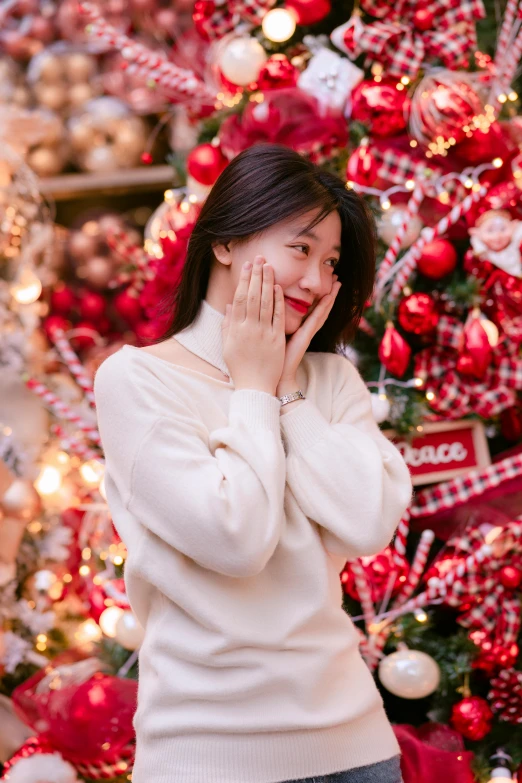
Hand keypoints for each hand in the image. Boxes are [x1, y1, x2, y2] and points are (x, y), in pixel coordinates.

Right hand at [222, 256, 285, 394]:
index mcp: (236, 329)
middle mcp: (248, 328)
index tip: (247, 267)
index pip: (239, 299)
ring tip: (269, 266)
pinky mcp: (276, 340)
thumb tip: (229, 306)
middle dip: (256, 276)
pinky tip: (278, 287)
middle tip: (259, 258)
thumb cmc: (240, 368)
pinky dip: (277, 301)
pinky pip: (277, 316)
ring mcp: (263, 333)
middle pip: (252, 296)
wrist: (254, 387)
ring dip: (267, 283)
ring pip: (265, 302)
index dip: (243, 281)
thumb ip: (228, 325)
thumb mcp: (228, 346)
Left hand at [277, 276, 341, 390]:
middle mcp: (305, 329)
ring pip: (321, 311)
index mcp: (297, 328)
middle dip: (328, 292)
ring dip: (330, 297)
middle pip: (319, 307)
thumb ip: (269, 321)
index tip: (321, 281)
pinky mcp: (305, 337)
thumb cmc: (270, 359)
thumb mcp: (270, 335)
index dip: (316, 294)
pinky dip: (321, 309)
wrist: (275, 377)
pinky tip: (327, 298)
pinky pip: (314, 320)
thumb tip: (260, 308)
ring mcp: (307, 333)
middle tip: (336, 277)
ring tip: (337, 283)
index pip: (309, 307)